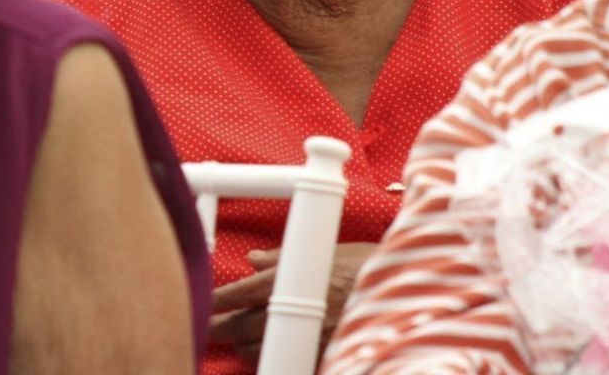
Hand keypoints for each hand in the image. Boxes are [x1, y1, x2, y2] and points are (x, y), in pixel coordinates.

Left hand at [208, 241, 378, 365]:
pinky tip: (271, 352)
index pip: (239, 294)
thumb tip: (254, 259)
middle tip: (205, 329)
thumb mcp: (327, 250)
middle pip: (242, 325)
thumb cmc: (369, 265)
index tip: (200, 304)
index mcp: (290, 280)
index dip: (215, 301)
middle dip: (221, 328)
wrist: (408, 289)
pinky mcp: (322, 355)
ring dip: (245, 345)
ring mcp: (307, 336)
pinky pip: (288, 359)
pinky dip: (275, 356)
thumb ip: (283, 258)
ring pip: (260, 348)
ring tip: (236, 342)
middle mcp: (294, 310)